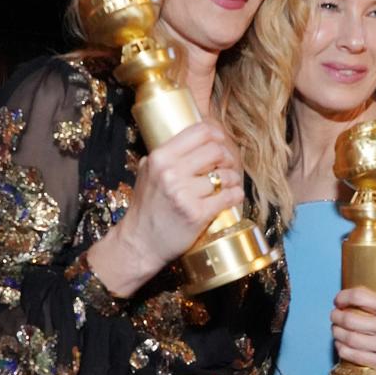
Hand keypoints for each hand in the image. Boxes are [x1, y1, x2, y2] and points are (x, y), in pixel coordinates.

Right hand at [88, 120, 243, 293]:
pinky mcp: (197, 213)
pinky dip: (236, 195)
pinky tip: (232, 196)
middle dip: (227, 158)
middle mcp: (171, 172)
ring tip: (229, 184)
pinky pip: (228, 196)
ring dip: (233, 178)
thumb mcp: (147, 173)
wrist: (139, 242)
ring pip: (225, 175)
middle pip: (216, 150)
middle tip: (227, 166)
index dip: (216, 135)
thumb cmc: (146, 208)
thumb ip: (165, 156)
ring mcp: (184, 194)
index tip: (221, 143)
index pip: (199, 131)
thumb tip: (190, 140)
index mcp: (160, 157)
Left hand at [330, 286, 375, 374]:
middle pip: (350, 320)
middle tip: (334, 316)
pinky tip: (341, 345)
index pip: (360, 296)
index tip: (337, 300)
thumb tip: (349, 298)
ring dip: (337, 333)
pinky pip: (356, 357)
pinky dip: (343, 349)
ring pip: (350, 340)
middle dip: (336, 317)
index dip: (343, 297)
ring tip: (336, 330)